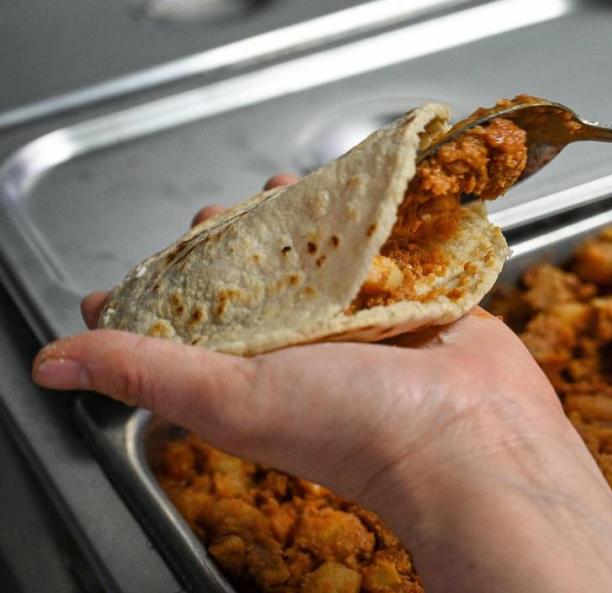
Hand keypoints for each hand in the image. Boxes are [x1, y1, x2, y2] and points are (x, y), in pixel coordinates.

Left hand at [33, 174, 611, 592]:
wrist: (474, 437)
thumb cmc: (356, 428)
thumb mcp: (230, 398)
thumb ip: (144, 372)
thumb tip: (51, 365)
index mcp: (259, 371)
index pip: (195, 320)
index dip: (168, 284)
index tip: (155, 254)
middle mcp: (310, 347)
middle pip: (262, 279)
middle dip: (239, 238)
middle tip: (225, 211)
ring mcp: (368, 321)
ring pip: (324, 257)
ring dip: (305, 219)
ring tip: (290, 183)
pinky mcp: (419, 300)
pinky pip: (390, 249)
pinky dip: (376, 220)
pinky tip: (367, 191)